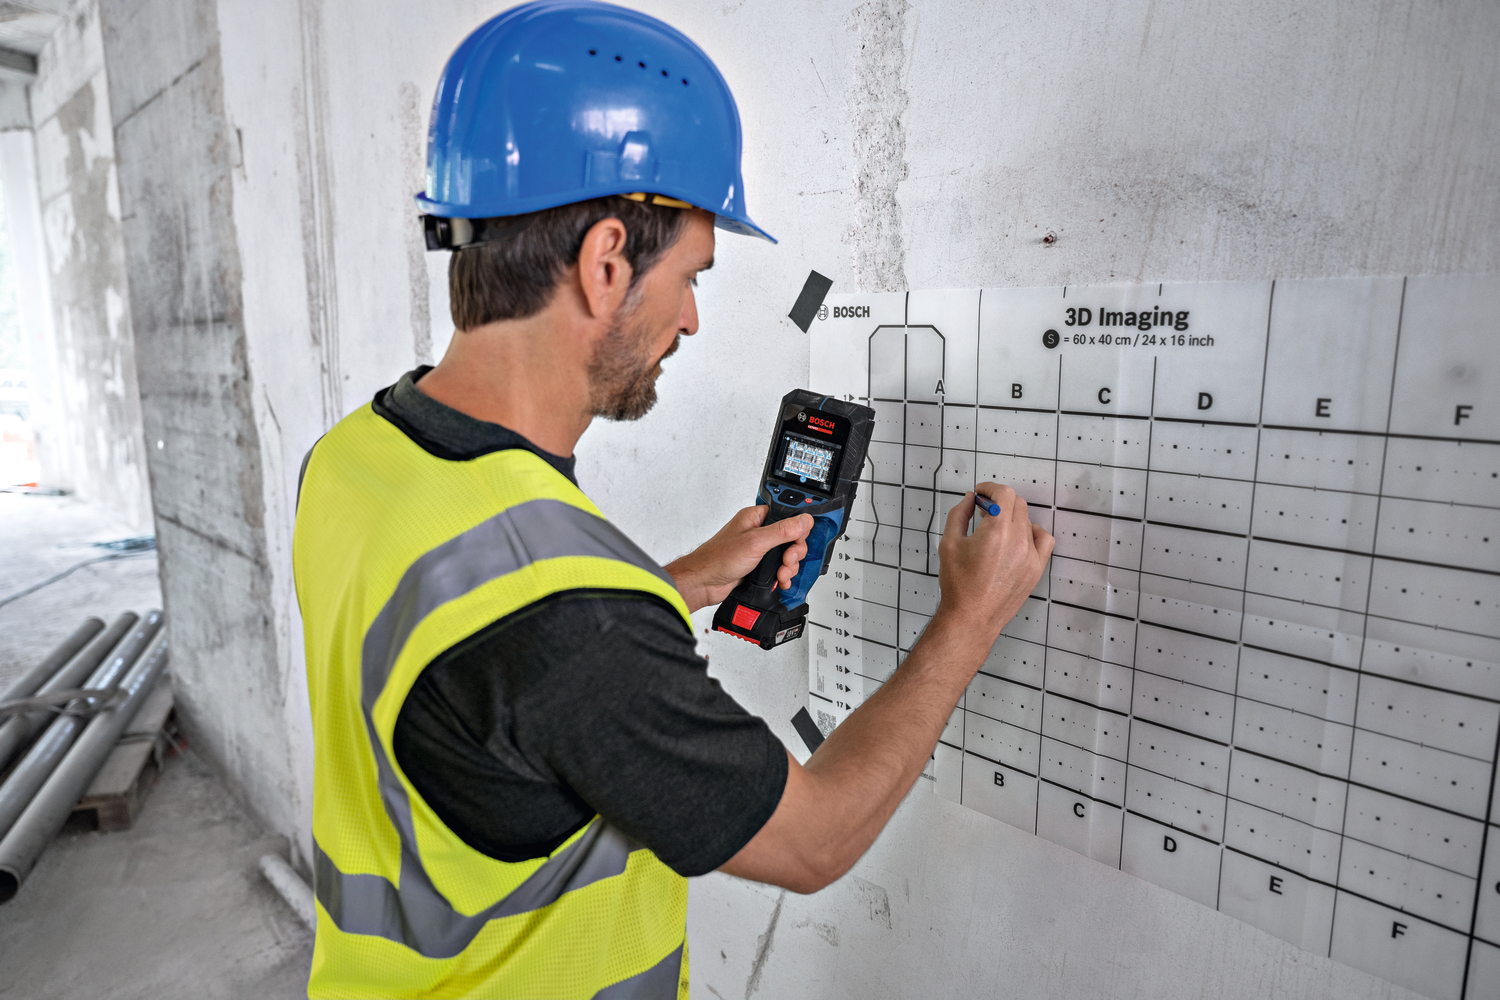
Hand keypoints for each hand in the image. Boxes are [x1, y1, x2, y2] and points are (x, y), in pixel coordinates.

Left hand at [666, 506, 813, 613]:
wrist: (704, 583)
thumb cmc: (718, 558)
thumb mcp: (755, 542)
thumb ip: (783, 530)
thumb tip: (804, 520)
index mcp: (756, 517)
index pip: (789, 516)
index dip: (798, 529)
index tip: (798, 541)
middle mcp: (759, 531)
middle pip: (792, 538)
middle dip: (793, 553)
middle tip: (786, 560)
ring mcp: (759, 549)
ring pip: (787, 555)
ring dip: (788, 567)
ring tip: (780, 574)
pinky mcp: (759, 565)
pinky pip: (779, 568)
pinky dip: (783, 576)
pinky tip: (779, 581)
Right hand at [935, 483, 1054, 642]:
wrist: (972, 617)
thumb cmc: (959, 585)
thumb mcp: (949, 543)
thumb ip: (959, 514)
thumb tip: (970, 500)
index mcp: (996, 531)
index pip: (1004, 494)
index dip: (991, 488)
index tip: (981, 493)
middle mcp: (1018, 540)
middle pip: (1017, 504)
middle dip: (999, 502)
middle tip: (984, 511)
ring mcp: (1031, 555)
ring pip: (1028, 520)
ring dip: (1013, 517)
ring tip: (998, 529)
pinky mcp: (1037, 569)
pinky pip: (1044, 540)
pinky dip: (1033, 533)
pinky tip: (1019, 539)